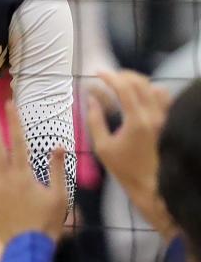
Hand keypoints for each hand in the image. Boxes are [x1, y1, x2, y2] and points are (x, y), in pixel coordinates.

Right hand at [87, 70, 175, 239]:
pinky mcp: (169, 124)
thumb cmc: (125, 169)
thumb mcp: (102, 147)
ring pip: (155, 88)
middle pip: (140, 82)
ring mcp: (165, 119)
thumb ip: (95, 120)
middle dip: (122, 75)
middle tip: (108, 77)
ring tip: (124, 84)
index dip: (109, 76)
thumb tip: (91, 98)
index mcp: (137, 121)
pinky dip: (152, 91)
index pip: (124, 88)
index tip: (97, 73)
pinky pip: (165, 99)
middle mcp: (155, 116)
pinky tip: (141, 97)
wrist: (153, 188)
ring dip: (138, 82)